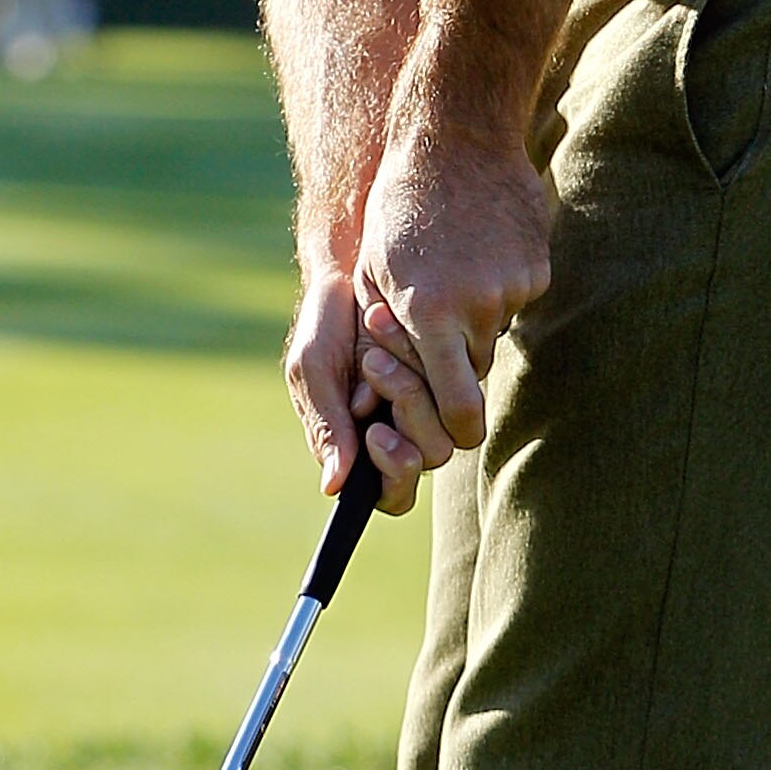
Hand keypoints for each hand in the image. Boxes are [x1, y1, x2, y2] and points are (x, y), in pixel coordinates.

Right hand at [282, 266, 425, 513]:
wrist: (349, 275)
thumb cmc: (323, 329)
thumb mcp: (312, 373)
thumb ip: (326, 428)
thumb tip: (333, 486)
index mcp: (361, 448)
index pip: (392, 494)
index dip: (393, 473)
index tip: (378, 434)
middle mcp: (400, 432)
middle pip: (428, 459)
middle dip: (404, 412)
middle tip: (374, 367)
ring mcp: (426, 405)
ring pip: (446, 425)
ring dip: (409, 385)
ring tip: (376, 350)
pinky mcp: (449, 375)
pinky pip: (458, 385)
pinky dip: (422, 361)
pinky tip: (393, 333)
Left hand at [353, 117, 552, 482]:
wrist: (456, 137)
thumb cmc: (397, 209)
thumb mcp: (371, 275)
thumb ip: (382, 341)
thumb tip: (378, 403)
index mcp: (431, 315)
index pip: (460, 413)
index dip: (453, 428)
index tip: (445, 422)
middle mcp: (480, 309)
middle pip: (474, 375)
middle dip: (451, 366)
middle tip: (429, 328)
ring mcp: (516, 288)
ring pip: (494, 336)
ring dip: (471, 321)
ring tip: (449, 269)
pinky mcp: (539, 269)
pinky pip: (515, 302)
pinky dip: (496, 288)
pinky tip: (476, 248)